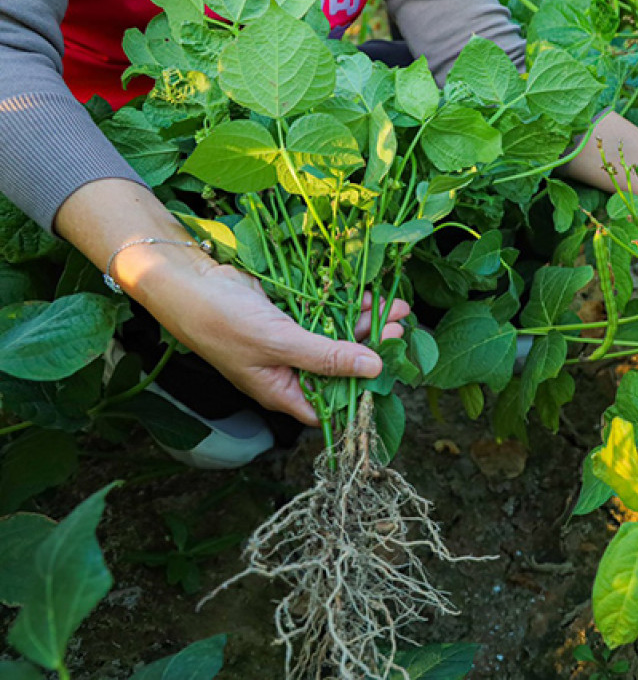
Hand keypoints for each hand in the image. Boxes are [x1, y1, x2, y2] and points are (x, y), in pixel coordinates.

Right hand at [133, 251, 408, 425]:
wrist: (187, 279)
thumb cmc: (221, 320)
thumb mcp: (277, 342)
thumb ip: (327, 356)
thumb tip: (374, 369)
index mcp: (282, 391)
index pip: (332, 405)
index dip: (363, 392)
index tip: (394, 371)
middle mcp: (290, 370)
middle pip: (342, 367)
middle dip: (375, 349)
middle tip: (403, 330)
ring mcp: (291, 341)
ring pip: (339, 337)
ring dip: (368, 323)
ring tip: (401, 308)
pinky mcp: (292, 314)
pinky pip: (328, 313)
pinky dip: (349, 306)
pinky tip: (374, 296)